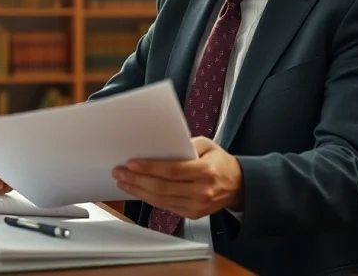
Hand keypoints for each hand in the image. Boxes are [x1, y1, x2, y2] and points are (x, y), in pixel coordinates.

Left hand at [112, 136, 242, 219]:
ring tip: (122, 182)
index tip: (131, 163)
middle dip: (137, 180)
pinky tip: (137, 191)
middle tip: (119, 172)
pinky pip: (166, 206)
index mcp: (205, 171)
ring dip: (138, 191)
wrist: (238, 186)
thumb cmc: (219, 162)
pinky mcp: (192, 214)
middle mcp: (201, 191)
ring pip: (161, 199)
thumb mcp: (207, 145)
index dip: (149, 167)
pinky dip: (149, 198)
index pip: (172, 170)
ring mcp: (197, 206)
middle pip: (162, 187)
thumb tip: (159, 147)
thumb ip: (186, 144)